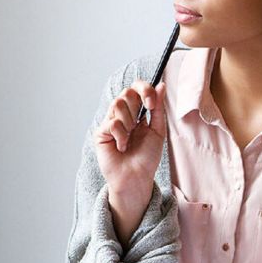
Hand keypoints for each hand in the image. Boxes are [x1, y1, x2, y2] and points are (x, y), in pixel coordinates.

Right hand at [93, 80, 167, 205]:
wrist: (137, 177)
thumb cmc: (147, 156)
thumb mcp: (158, 130)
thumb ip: (158, 108)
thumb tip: (161, 85)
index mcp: (137, 112)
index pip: (136, 88)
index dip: (144, 89)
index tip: (151, 103)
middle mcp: (122, 114)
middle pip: (126, 92)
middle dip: (137, 104)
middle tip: (140, 122)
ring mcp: (110, 122)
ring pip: (117, 104)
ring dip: (129, 121)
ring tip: (131, 137)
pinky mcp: (100, 133)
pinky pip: (112, 123)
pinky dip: (121, 136)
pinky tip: (122, 147)